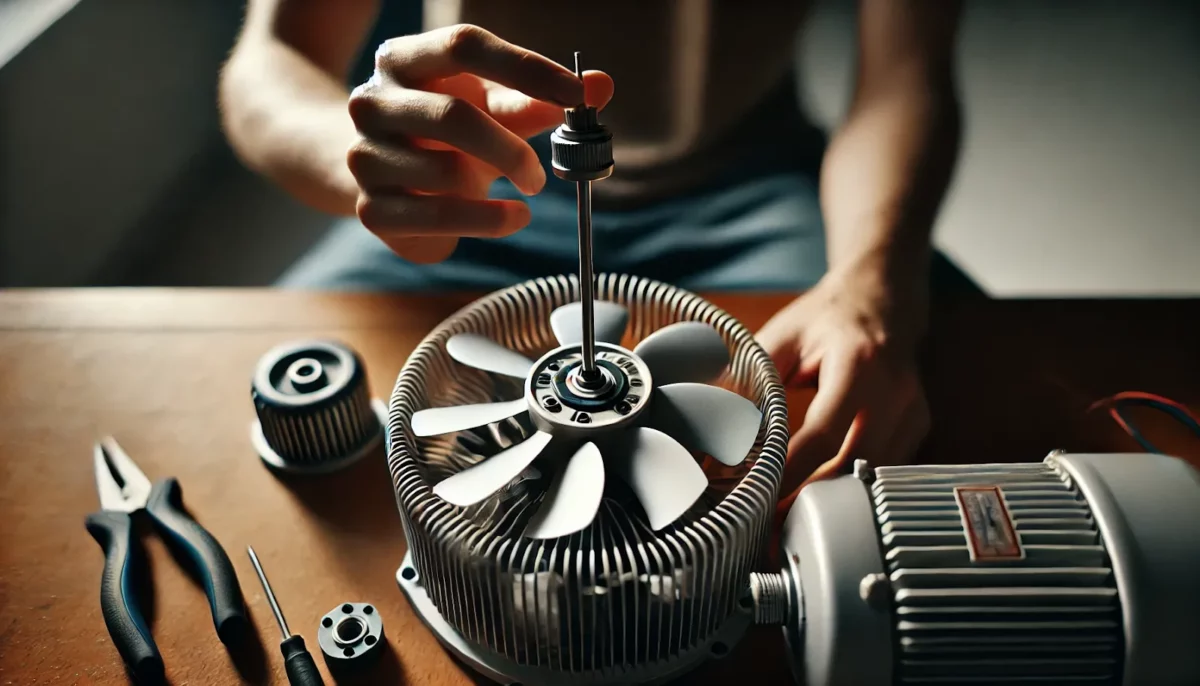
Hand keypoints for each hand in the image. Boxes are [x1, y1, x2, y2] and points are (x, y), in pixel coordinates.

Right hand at [346, 25, 613, 262]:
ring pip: (446, 173)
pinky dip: (488, 221)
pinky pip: (438, 217)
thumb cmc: (445, 132)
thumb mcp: (489, 108)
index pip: (465, 46)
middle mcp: (373, 101)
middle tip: (540, 174)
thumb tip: (602, 86)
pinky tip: (512, 218)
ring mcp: (365, 156)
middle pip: (452, 115)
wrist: (380, 175)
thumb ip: (539, 97)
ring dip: (498, 190)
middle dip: (510, 148)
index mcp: (404, 59)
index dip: (525, 67)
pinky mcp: (371, 209)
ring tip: (522, 195)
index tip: (576, 94)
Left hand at [756, 267, 930, 514]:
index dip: (792, 472)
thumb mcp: (781, 337)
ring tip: (788, 523)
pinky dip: (852, 488)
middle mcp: (895, 392)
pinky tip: (821, 501)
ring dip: (832, 503)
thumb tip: (709, 428)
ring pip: (872, 478)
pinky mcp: (918, 428)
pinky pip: (883, 473)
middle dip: (811, 501)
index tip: (760, 499)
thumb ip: (749, 381)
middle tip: (769, 528)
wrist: (883, 297)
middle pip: (853, 466)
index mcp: (859, 364)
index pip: (824, 434)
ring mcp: (913, 413)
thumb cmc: (826, 317)